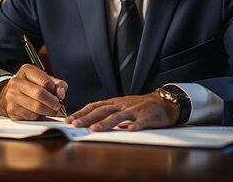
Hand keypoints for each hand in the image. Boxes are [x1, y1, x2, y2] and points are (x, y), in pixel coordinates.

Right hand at [0, 64, 67, 119]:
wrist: (14, 95)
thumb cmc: (33, 86)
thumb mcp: (47, 80)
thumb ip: (58, 84)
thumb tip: (61, 94)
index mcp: (26, 70)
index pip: (45, 81)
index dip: (55, 90)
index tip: (58, 95)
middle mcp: (16, 82)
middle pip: (39, 94)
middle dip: (52, 102)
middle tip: (57, 105)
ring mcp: (12, 96)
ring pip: (36, 107)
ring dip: (48, 111)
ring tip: (51, 110)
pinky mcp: (12, 110)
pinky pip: (31, 116)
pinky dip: (39, 117)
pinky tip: (40, 113)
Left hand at [64, 91, 178, 130]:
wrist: (163, 102)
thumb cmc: (140, 106)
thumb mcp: (121, 107)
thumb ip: (108, 113)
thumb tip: (90, 122)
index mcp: (115, 103)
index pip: (94, 106)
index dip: (82, 113)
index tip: (70, 120)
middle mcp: (122, 105)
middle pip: (102, 111)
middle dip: (87, 118)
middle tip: (76, 125)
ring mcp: (134, 110)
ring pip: (118, 116)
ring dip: (106, 123)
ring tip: (95, 129)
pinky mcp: (147, 116)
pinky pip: (141, 121)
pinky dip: (135, 125)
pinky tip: (130, 130)